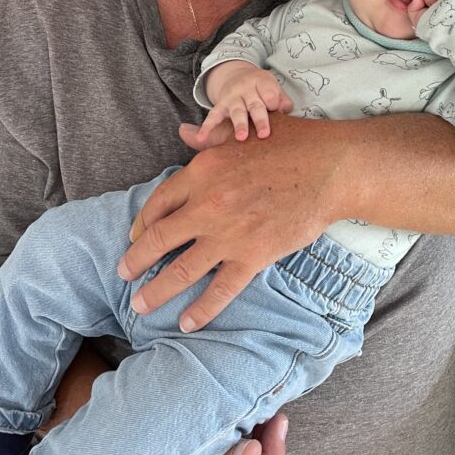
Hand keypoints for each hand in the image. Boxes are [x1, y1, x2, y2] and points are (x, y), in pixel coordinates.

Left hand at [118, 116, 336, 329]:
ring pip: (181, 270)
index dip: (142, 223)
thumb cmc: (292, 143)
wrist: (331, 168)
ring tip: (140, 305)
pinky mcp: (253, 256)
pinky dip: (201, 309)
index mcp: (202, 171)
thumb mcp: (244, 132)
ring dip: (157, 291)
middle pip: (159, 239)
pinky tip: (187, 322)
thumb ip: (211, 136)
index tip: (136, 236)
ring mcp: (229, 235)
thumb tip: (184, 132)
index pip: (159, 203)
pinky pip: (220, 289)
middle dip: (136, 261)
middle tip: (124, 274)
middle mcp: (207, 205)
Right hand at [198, 61, 292, 144]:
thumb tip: (286, 110)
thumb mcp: (273, 88)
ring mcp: (231, 97)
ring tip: (241, 138)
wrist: (237, 77)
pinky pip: (213, 116)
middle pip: (254, 105)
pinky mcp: (220, 105)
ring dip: (239, 125)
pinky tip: (202, 138)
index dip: (274, 102)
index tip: (277, 110)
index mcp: (261, 82)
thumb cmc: (262, 89)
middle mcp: (245, 88)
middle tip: (264, 134)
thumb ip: (282, 99)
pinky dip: (207, 127)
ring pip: (236, 112)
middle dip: (260, 119)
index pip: (269, 93)